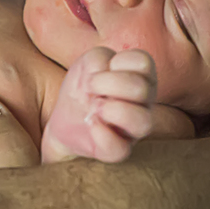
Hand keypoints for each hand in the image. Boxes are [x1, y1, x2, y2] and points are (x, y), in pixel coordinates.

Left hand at [41, 47, 156, 163]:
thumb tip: (106, 72)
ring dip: (113, 109)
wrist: (65, 116)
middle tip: (89, 87)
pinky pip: (121, 150)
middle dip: (109, 83)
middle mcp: (144, 103)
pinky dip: (102, 135)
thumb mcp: (88, 61)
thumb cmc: (84, 85)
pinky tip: (90, 123)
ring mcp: (134, 129)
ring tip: (93, 107)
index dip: (118, 62)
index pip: (144, 62)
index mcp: (141, 77)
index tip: (100, 69)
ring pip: (143, 122)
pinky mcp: (118, 150)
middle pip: (142, 89)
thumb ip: (100, 58)